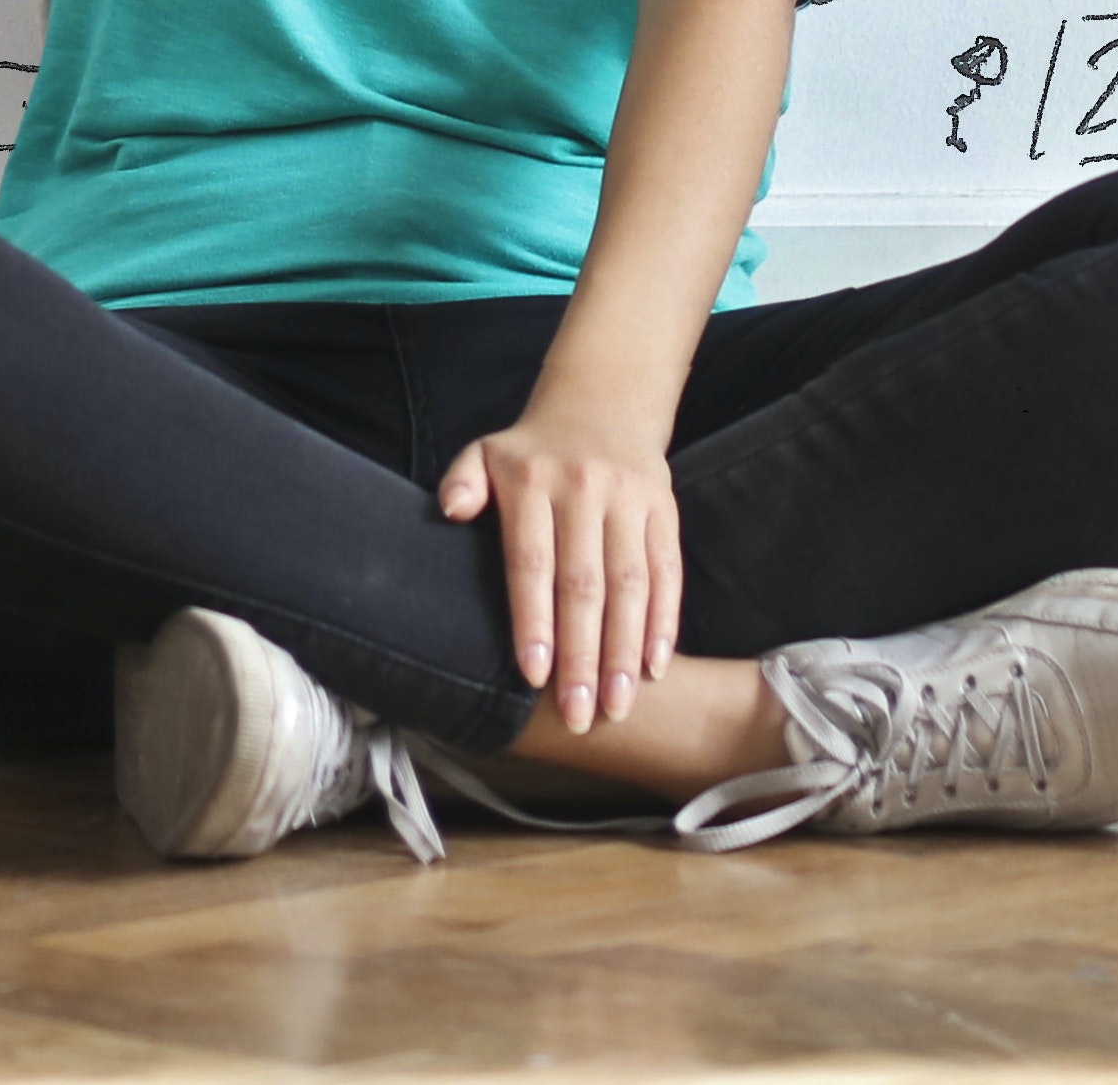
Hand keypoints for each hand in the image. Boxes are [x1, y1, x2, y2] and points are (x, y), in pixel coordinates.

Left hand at [437, 391, 680, 740]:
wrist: (603, 401)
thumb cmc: (533, 452)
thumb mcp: (487, 453)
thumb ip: (463, 482)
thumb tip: (449, 510)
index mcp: (533, 481)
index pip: (532, 561)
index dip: (534, 621)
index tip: (535, 677)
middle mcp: (584, 488)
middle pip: (584, 584)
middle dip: (582, 657)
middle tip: (579, 716)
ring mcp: (629, 498)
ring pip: (630, 585)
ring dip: (625, 652)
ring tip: (618, 707)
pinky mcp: (664, 508)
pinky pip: (667, 571)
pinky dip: (664, 622)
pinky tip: (655, 667)